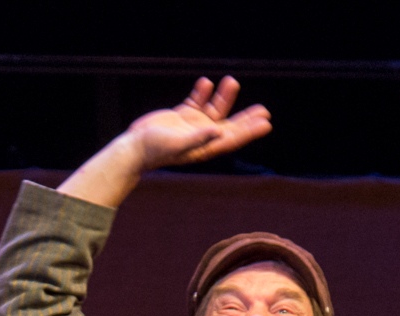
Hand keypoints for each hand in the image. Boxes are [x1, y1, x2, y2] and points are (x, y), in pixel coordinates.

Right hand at [126, 77, 271, 171]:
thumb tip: (218, 132)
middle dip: (246, 118)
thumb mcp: (178, 144)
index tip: (265, 123)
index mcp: (205, 147)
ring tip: (232, 81)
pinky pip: (196, 101)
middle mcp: (202, 136)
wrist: (134, 147)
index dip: (250, 131)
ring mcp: (192, 125)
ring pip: (214, 109)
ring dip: (224, 97)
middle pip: (230, 126)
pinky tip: (207, 83)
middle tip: (264, 111)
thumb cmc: (155, 150)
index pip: (233, 138)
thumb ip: (199, 138)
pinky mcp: (181, 115)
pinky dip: (202, 93)